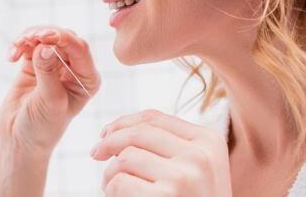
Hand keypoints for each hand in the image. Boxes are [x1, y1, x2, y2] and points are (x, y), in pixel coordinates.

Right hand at [0, 25, 100, 153]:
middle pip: (63, 38)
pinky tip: (11, 56)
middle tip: (26, 39)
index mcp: (87, 79)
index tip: (44, 37)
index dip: (63, 38)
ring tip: (16, 47)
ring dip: (30, 37)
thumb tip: (45, 47)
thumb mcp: (49, 102)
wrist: (19, 138)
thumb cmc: (42, 127)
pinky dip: (20, 45)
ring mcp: (55, 64)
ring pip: (46, 37)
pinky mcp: (35, 63)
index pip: (80, 49)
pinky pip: (30, 44)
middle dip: (45, 34)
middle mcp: (75, 69)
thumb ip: (48, 74)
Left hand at [91, 109, 231, 196]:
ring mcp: (184, 178)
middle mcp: (200, 156)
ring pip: (125, 158)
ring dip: (110, 174)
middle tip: (96, 154)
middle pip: (136, 134)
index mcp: (209, 142)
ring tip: (115, 189)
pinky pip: (119, 183)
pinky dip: (112, 192)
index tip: (105, 133)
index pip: (154, 118)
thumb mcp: (196, 169)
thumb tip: (116, 130)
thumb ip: (170, 145)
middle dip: (109, 143)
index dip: (123, 122)